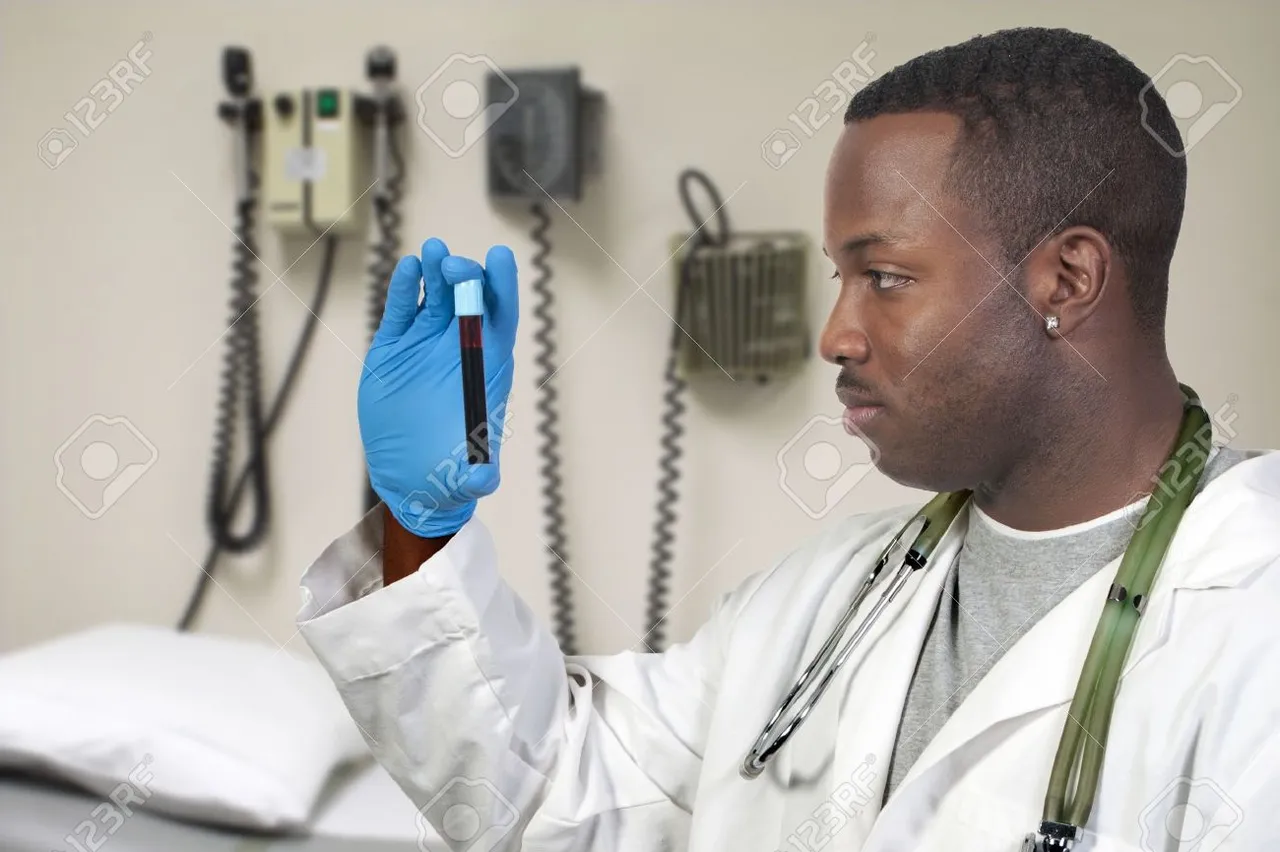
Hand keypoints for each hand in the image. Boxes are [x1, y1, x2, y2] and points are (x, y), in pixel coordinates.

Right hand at [359, 238, 518, 536]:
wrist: (410, 475)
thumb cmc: (451, 473)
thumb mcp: (466, 479)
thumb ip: (477, 477)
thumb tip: (485, 482)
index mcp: (487, 366)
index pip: (501, 316)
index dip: (502, 285)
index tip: (500, 258)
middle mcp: (460, 347)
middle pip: (469, 297)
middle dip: (465, 276)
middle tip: (452, 267)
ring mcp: (426, 343)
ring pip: (436, 295)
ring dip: (435, 270)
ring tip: (431, 252)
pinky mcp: (394, 348)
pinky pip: (401, 310)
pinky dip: (404, 288)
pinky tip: (406, 269)